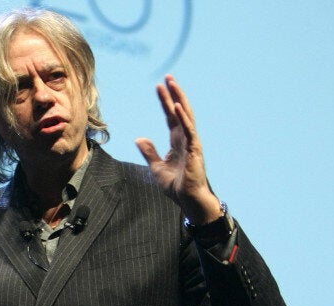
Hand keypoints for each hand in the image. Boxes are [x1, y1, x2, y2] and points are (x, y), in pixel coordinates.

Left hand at [135, 75, 220, 223]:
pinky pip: (188, 130)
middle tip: (168, 77)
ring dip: (178, 99)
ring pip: (185, 116)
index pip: (170, 117)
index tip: (159, 86)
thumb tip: (139, 139)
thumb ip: (149, 152)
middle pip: (179, 111)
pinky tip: (176, 106)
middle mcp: (185, 139)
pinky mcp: (194, 150)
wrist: (188, 200)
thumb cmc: (176, 186)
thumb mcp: (156, 168)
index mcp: (177, 142)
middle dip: (173, 93)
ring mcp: (191, 143)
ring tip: (172, 84)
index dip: (165, 101)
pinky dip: (183, 118)